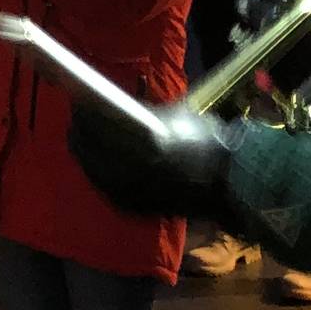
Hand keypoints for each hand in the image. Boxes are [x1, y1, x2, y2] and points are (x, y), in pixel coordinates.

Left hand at [66, 96, 243, 223]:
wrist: (231, 184)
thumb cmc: (206, 142)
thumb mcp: (174, 116)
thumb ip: (141, 111)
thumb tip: (112, 103)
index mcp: (137, 139)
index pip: (91, 122)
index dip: (82, 111)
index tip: (79, 101)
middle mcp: (127, 168)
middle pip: (82, 146)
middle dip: (80, 131)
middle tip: (80, 120)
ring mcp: (126, 191)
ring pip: (90, 168)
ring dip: (87, 152)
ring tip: (89, 140)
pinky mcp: (130, 208)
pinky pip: (103, 187)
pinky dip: (100, 174)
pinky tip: (102, 163)